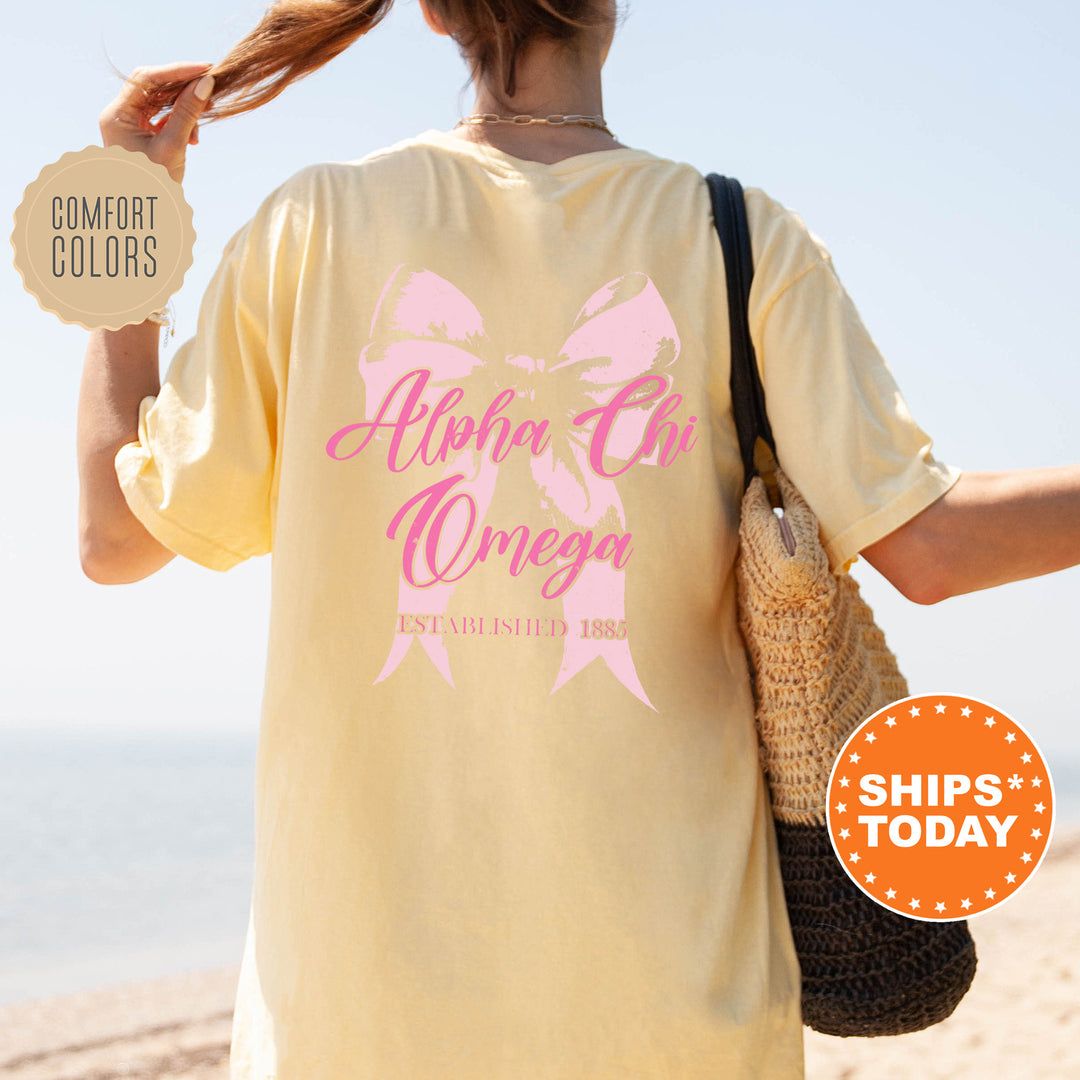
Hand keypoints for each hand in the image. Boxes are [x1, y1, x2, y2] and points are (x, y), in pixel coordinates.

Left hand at [98, 61, 215, 184]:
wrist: (146, 218)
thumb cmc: (154, 188)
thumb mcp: (173, 147)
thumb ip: (187, 114)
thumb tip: (205, 84)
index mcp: (116, 115)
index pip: (146, 78)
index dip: (177, 71)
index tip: (205, 70)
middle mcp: (119, 115)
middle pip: (153, 86)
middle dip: (182, 87)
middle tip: (209, 87)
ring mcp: (130, 125)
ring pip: (160, 102)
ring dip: (184, 108)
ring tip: (202, 123)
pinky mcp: (141, 135)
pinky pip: (162, 117)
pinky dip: (180, 121)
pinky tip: (193, 137)